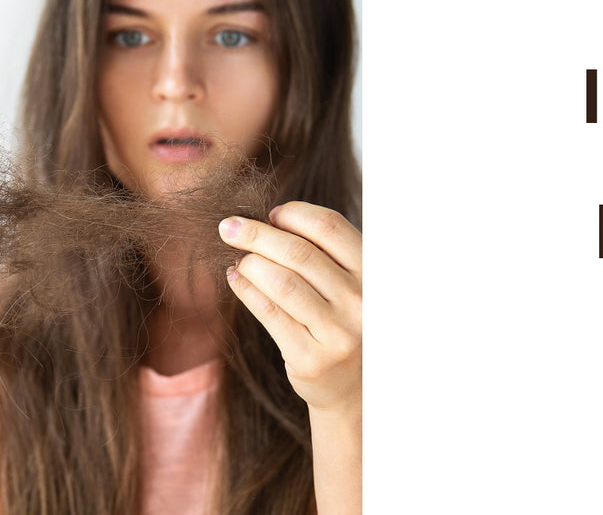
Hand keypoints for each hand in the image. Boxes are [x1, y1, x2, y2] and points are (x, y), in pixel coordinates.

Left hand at [220, 202, 360, 416]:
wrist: (353, 387)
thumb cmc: (343, 319)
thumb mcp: (348, 282)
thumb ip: (321, 251)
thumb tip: (267, 221)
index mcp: (373, 271)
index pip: (329, 227)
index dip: (294, 214)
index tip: (271, 214)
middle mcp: (361, 300)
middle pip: (299, 252)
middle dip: (257, 234)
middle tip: (229, 226)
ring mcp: (338, 332)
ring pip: (282, 282)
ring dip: (250, 263)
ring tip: (236, 257)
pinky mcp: (311, 359)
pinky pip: (269, 314)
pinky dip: (246, 290)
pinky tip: (236, 279)